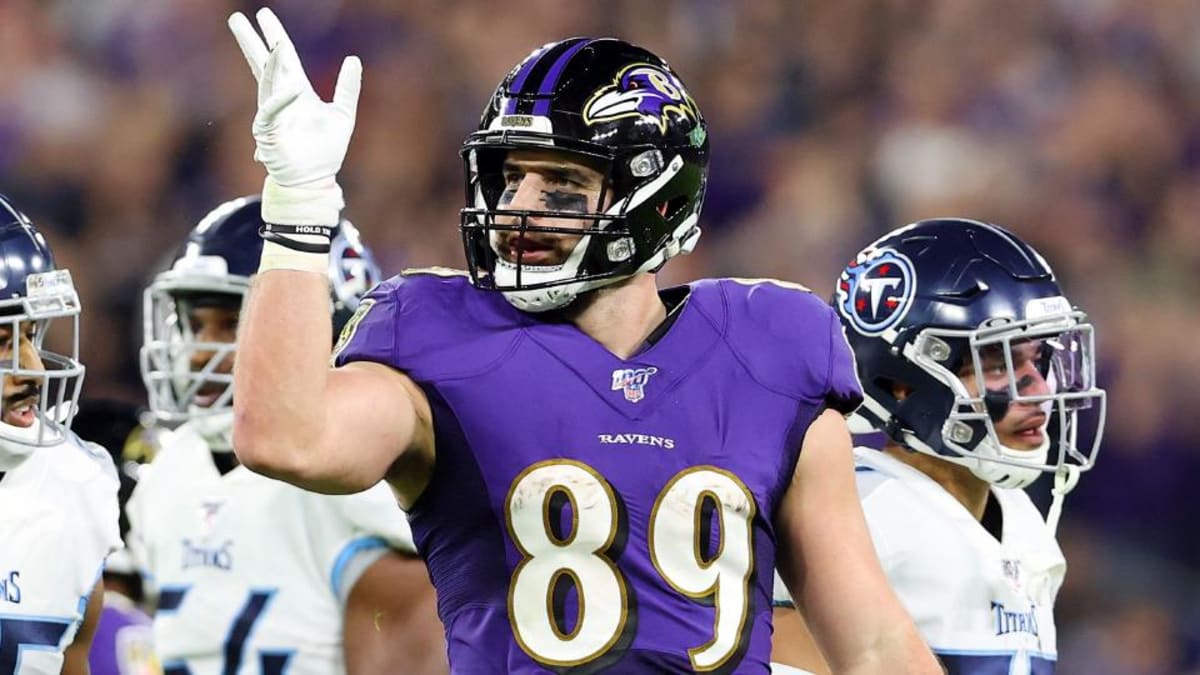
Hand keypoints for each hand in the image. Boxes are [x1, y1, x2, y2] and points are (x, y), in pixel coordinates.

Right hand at [228, 8, 360, 224]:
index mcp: (298, 92)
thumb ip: (348, 89)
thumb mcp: (343, 115)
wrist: (314, 181)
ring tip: (271, 45)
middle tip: (238, 18)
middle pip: (264, 64)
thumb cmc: (325, 151)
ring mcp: (271, 114)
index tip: (264, 15)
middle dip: (252, 42)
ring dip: (268, 64)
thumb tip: (353, 59)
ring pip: (265, 83)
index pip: (285, 59)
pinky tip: (292, 90)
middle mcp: (281, 99)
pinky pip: (270, 112)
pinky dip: (280, 101)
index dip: (275, 36)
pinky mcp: (267, 132)